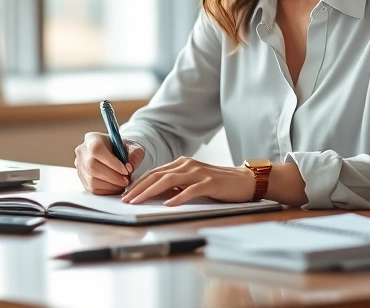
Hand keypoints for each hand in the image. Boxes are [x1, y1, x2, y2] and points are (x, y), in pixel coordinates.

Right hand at [74, 132, 144, 194]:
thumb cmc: (123, 149)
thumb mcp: (133, 147)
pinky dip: (107, 191)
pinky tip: (117, 187)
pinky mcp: (82, 180)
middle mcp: (82, 151)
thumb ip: (135, 154)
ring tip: (123, 183)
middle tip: (126, 180)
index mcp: (92, 138)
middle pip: (92, 166)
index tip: (126, 170)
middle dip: (112, 176)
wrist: (117, 155)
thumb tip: (130, 166)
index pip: (97, 149)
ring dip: (111, 185)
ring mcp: (80, 166)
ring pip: (92, 180)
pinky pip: (93, 189)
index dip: (111, 162)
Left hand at [121, 157, 255, 206]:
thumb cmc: (217, 183)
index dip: (138, 183)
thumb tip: (155, 194)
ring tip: (138, 201)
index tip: (125, 194)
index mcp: (181, 164)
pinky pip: (191, 190)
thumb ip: (176, 184)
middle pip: (157, 175)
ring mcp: (198, 173)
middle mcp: (187, 165)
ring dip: (150, 192)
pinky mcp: (210, 183)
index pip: (154, 173)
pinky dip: (178, 197)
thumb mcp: (193, 181)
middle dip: (138, 188)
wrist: (244, 180)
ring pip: (169, 180)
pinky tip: (169, 204)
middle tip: (125, 199)